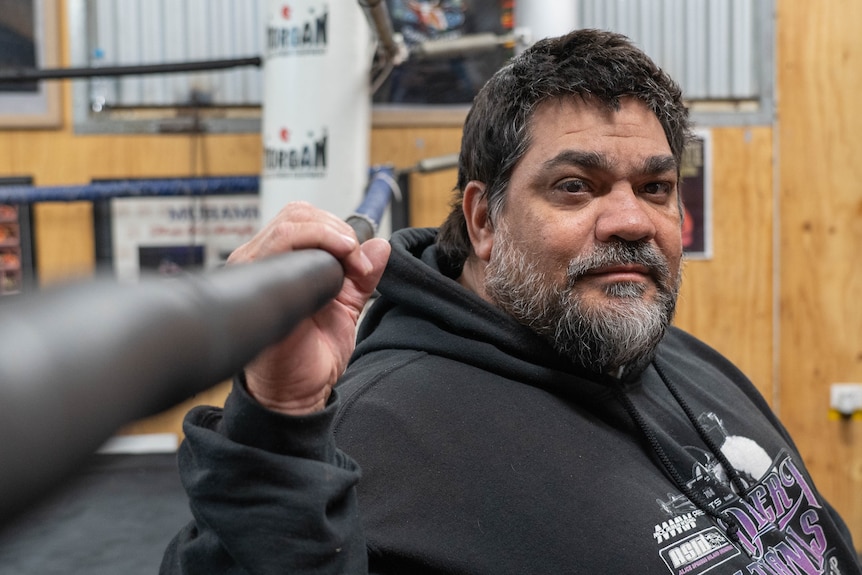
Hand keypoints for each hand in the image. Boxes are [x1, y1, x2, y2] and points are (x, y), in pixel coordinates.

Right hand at [227, 201, 390, 414]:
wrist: (297, 392)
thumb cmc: (310, 356)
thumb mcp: (345, 307)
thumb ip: (361, 276)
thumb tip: (380, 245)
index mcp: (277, 264)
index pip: (300, 219)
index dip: (337, 230)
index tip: (362, 259)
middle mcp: (259, 263)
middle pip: (296, 214)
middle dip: (338, 231)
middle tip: (359, 264)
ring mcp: (255, 272)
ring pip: (290, 225)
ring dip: (332, 238)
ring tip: (351, 269)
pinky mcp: (258, 285)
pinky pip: (281, 245)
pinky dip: (318, 245)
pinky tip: (336, 273)